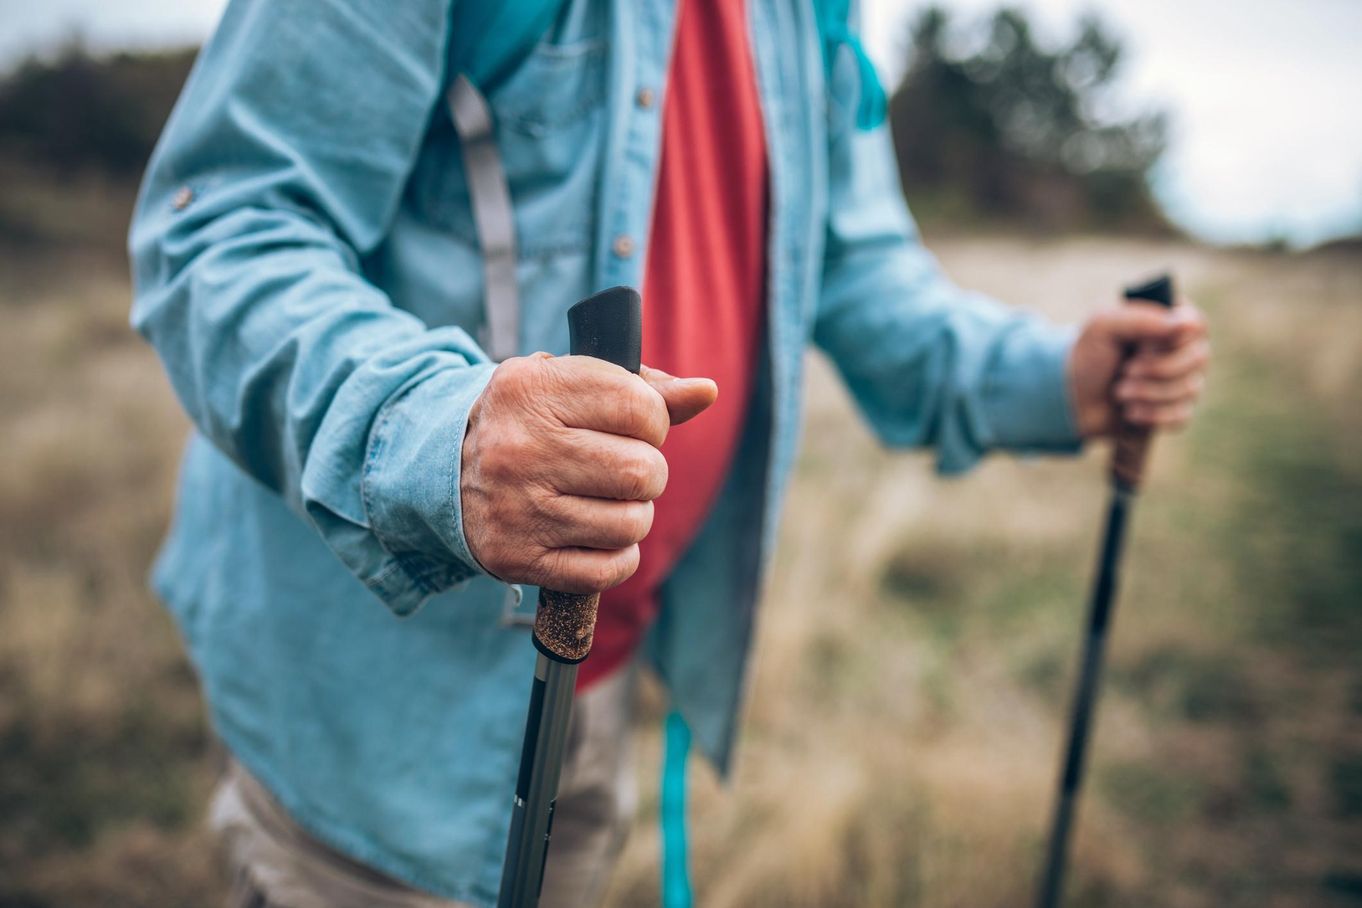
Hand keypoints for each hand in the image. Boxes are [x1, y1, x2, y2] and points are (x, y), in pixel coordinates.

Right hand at [460, 353, 716, 592]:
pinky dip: (619, 558)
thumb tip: (706, 392)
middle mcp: (520, 449)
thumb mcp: (570, 384)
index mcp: (532, 390)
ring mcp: (517, 508)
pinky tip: (601, 537)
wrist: (443, 468)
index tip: (638, 427)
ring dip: (634, 516)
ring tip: (608, 502)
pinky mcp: (517, 558)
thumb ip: (643, 387)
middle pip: (643, 472)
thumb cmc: (530, 419)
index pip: (639, 407)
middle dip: (649, 474)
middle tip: (624, 470)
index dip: (655, 422)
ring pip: (631, 524)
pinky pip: (607, 570)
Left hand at [1068, 301, 1209, 437]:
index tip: (1140, 346)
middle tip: (1124, 371)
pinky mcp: (1177, 409)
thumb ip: (1141, 318)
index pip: (1195, 324)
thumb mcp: (1103, 327)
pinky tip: (1129, 412)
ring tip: (1119, 392)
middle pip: (1198, 358)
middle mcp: (1184, 348)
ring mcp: (1185, 380)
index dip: (1170, 341)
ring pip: (1190, 389)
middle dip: (1156, 369)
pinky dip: (1151, 415)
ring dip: (1148, 393)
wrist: (1072, 399)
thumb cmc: (1088, 356)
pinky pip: (1182, 416)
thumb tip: (1187, 324)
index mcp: (1169, 319)